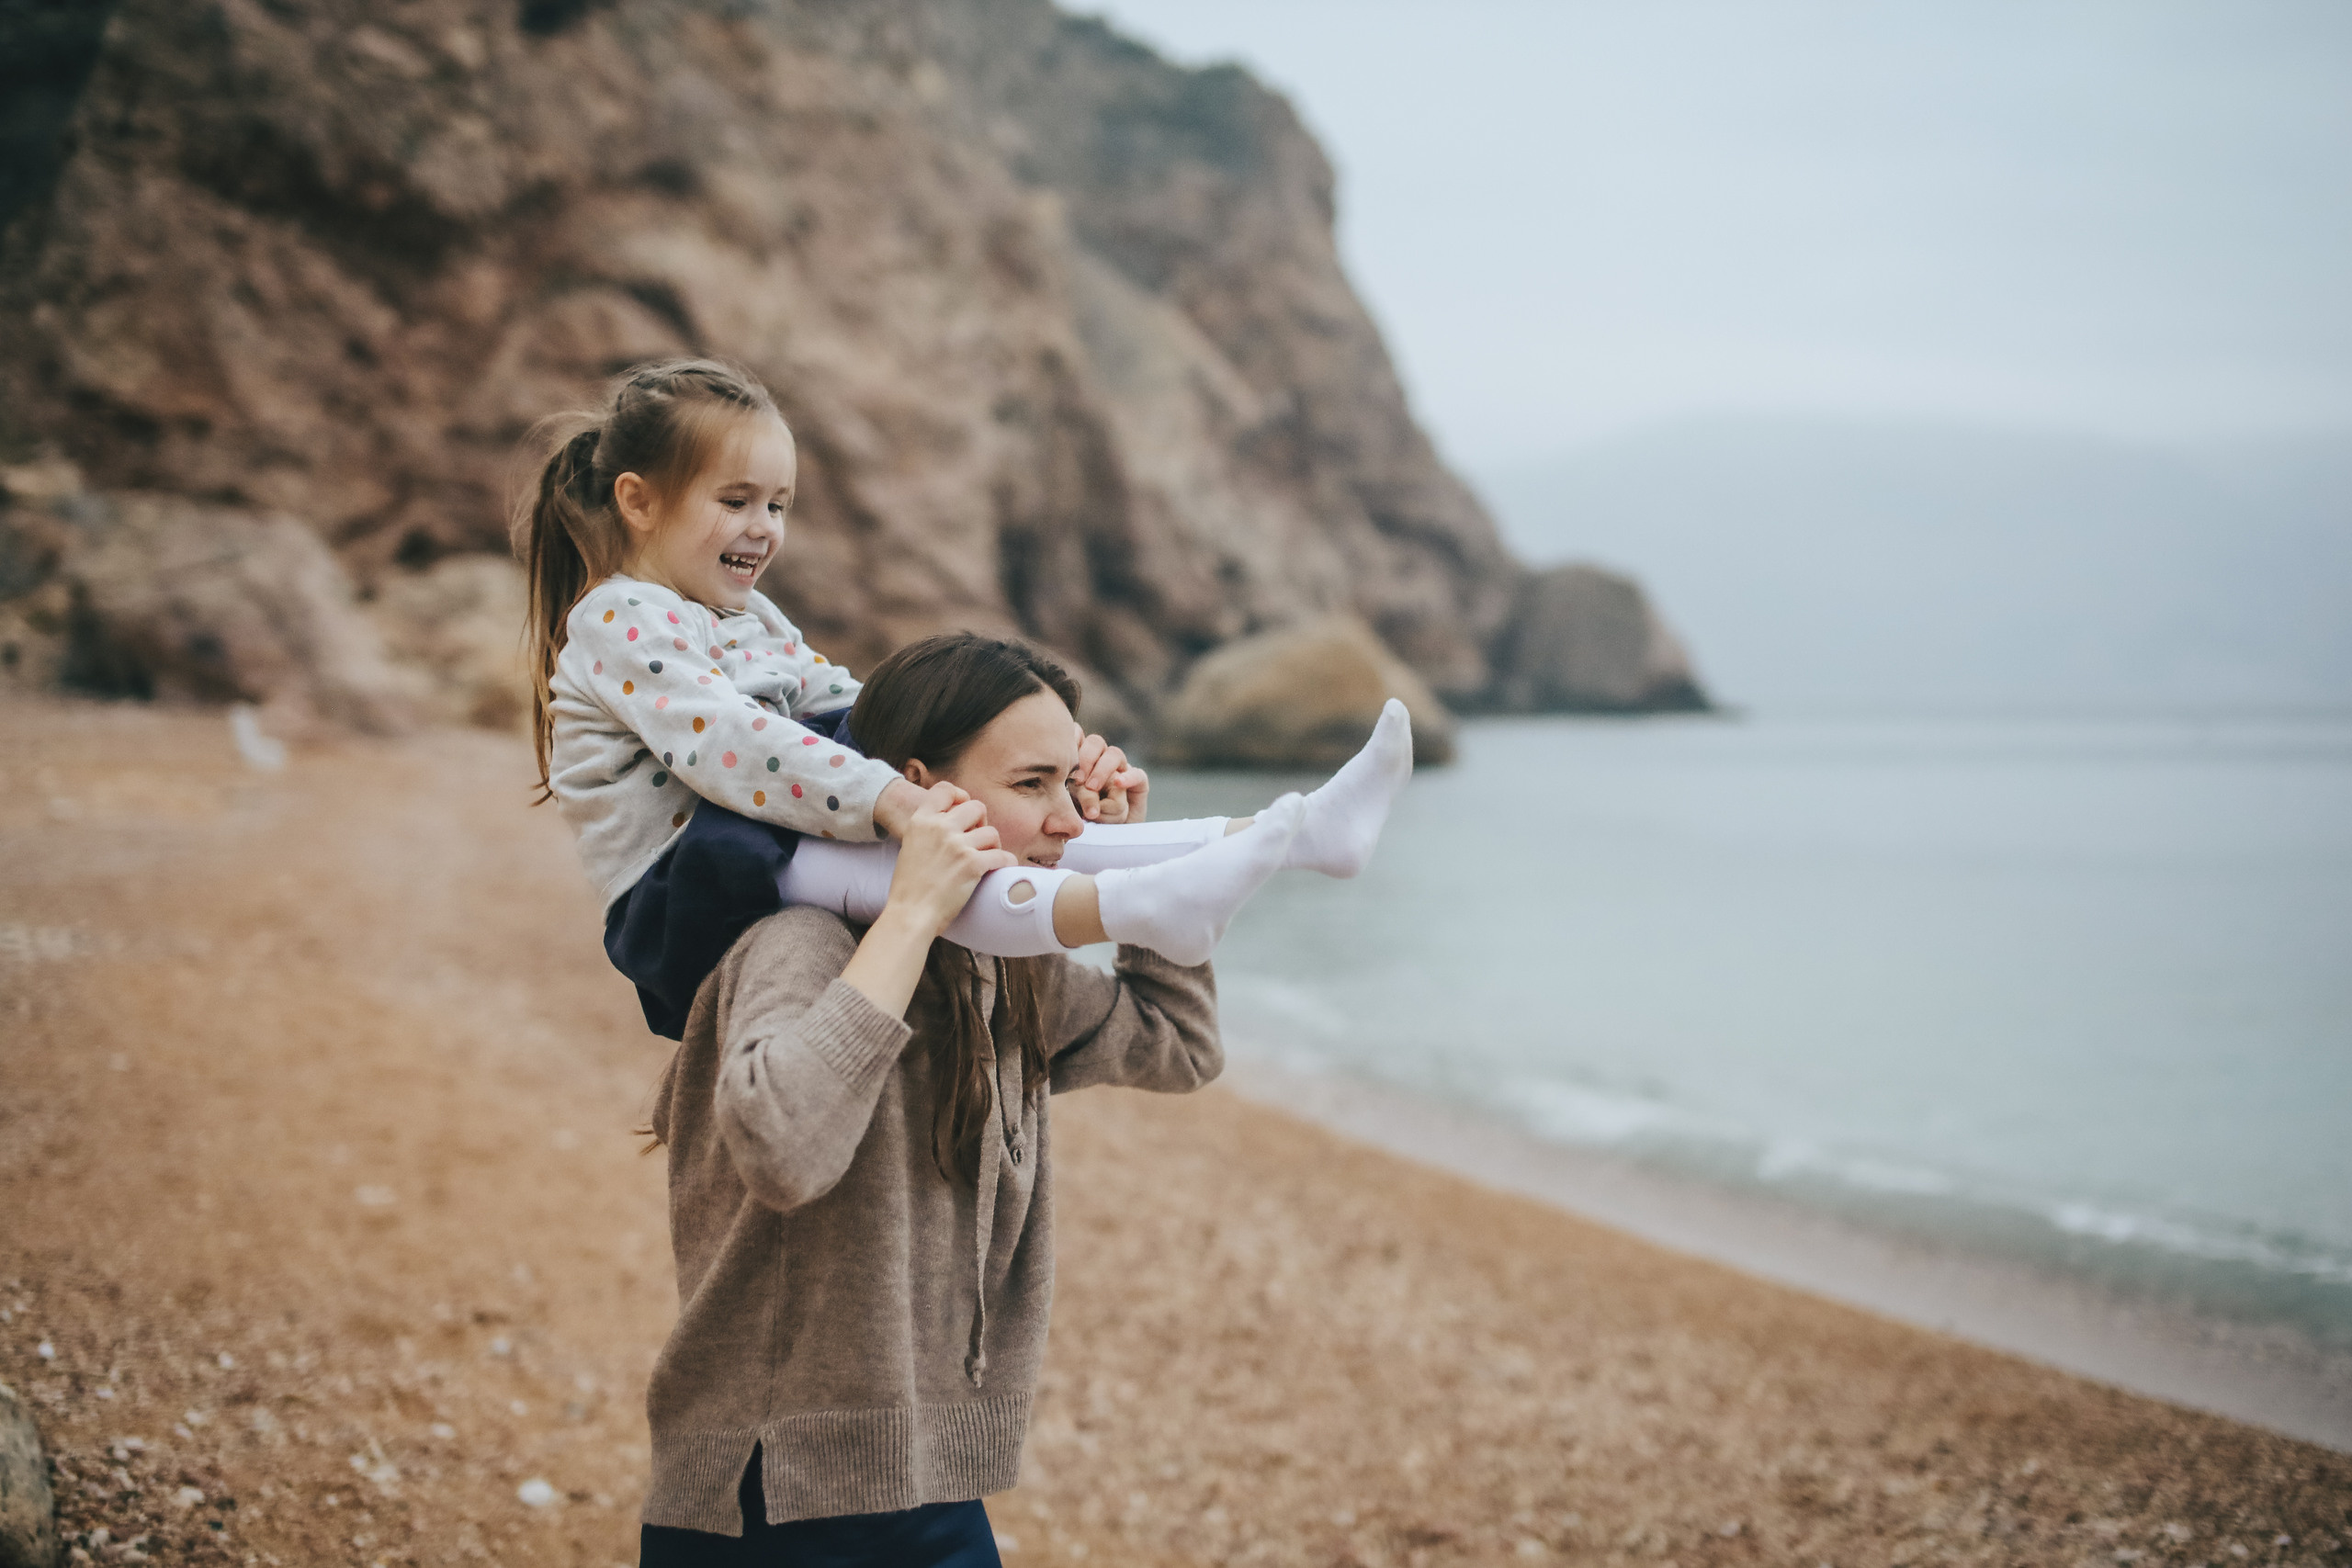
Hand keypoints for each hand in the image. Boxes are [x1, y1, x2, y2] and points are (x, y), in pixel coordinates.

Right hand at [883, 782, 1015, 936]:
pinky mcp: (972, 864)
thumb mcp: (911, 846)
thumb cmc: (910, 888)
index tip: (965, 813)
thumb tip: (955, 821)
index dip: (961, 796)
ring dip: (992, 846)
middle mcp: (939, 828)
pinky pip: (1002, 855)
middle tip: (978, 841)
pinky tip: (1002, 868)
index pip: (946, 789)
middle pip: (977, 807)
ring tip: (986, 859)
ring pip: (992, 832)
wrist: (910, 915)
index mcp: (921, 821)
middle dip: (982, 823)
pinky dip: (1006, 863)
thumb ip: (929, 830)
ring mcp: (957, 845)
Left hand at [1071, 730, 1148, 823]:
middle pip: (1095, 743)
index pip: (1077, 736)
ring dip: (1102, 769)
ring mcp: (1120, 770)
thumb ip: (1076, 793)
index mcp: (1081, 759)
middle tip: (1077, 780)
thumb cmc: (1084, 820)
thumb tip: (1076, 787)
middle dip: (1085, 758)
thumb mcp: (1074, 806)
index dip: (1071, 741)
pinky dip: (1128, 777)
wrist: (1106, 839)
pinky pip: (1138, 774)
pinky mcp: (1138, 783)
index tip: (1063, 761)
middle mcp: (1101, 760)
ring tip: (1092, 788)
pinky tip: (1119, 784)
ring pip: (1114, 754)